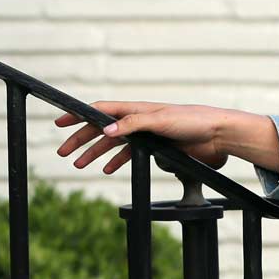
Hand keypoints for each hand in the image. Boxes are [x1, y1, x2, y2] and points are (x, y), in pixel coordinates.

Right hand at [55, 101, 235, 174]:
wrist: (218, 135)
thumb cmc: (193, 121)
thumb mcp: (160, 120)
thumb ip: (132, 124)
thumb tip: (105, 130)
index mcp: (136, 109)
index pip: (101, 110)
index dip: (79, 115)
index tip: (59, 122)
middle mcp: (139, 120)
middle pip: (102, 130)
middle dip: (81, 139)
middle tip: (63, 153)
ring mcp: (147, 135)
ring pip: (114, 144)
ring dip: (96, 153)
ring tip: (80, 164)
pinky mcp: (157, 148)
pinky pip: (130, 154)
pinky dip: (117, 161)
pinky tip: (106, 169)